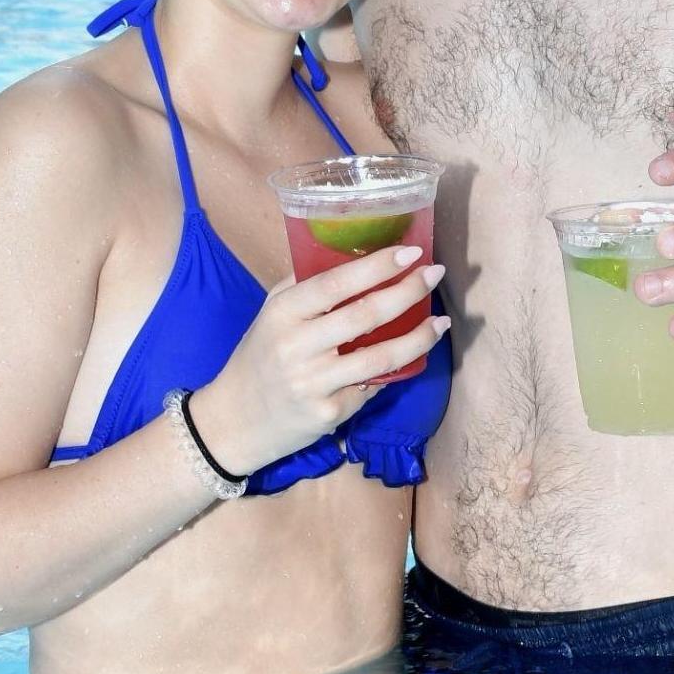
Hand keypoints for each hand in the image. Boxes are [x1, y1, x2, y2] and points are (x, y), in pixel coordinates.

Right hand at [192, 246, 447, 475]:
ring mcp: (313, 385)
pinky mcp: (328, 415)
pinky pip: (371, 386)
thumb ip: (307, 284)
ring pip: (380, 358)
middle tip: (435, 274)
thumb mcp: (272, 312)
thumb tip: (358, 254)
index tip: (411, 252)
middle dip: (408, 291)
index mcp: (283, 313)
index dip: (377, 266)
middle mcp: (297, 347)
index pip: (335, 283)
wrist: (232, 422)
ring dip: (418, 337)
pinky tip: (408, 357)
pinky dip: (394, 370)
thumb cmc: (260, 355)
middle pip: (365, 316)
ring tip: (441, 321)